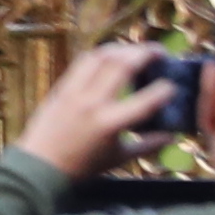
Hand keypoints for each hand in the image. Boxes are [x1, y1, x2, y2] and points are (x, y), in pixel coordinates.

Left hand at [24, 39, 178, 180]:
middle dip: (144, 54)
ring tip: (138, 49)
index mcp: (110, 124)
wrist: (41, 163)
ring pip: (100, 57)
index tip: (173, 85)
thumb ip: (148, 145)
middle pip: (121, 66)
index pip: (145, 102)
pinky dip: (101, 54)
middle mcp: (93, 102)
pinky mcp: (61, 86)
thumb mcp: (119, 158)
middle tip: (160, 51)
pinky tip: (112, 55)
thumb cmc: (83, 166)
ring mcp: (74, 91)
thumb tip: (171, 135)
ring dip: (122, 48)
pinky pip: (83, 62)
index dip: (164, 91)